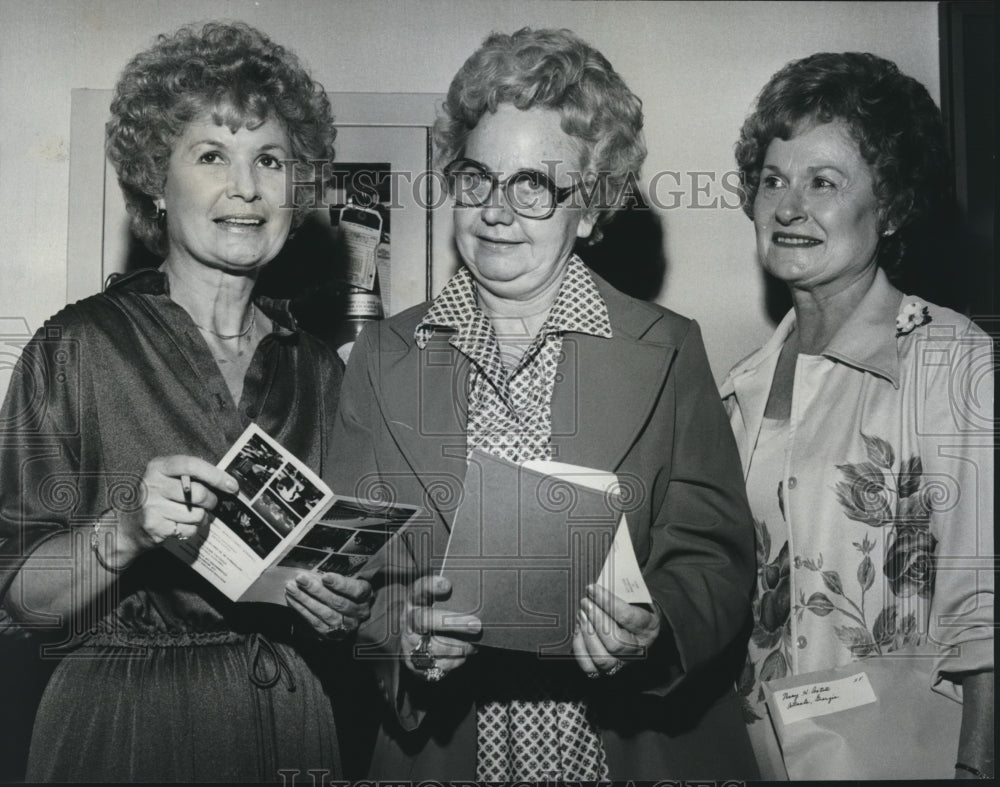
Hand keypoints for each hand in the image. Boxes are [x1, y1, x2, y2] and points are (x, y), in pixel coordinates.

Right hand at [119, 455, 238, 559]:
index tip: (232, 485)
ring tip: (192, 515)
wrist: (127, 527)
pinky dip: (192, 530)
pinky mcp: (155, 527)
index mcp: (158, 467)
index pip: (191, 465)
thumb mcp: (167, 478)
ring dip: (202, 517)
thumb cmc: (157, 498)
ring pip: (197, 514)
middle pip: (198, 493)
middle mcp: (152, 484)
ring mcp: (152, 507)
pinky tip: (181, 525)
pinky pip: (189, 530)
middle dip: (211, 501)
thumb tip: (226, 481)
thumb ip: (190, 475)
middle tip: (210, 503)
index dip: (215, 475)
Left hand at [285, 571, 372, 638]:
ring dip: (305, 600)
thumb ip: (336, 577)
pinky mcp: (333, 635)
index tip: (325, 576)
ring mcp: (346, 626)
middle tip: (300, 578)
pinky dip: (302, 610)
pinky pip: (315, 623)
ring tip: (291, 588)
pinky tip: (292, 600)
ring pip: (325, 614)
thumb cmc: (347, 590)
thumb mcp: (350, 580)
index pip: (356, 590)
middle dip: (316, 590)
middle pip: (337, 602)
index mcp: (366, 596)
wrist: (349, 614)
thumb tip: (314, 571)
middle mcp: (359, 613)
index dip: (340, 584)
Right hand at [401, 575, 480, 681]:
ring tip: (473, 644)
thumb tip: (478, 601)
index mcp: (414, 600)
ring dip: (459, 646)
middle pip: (425, 619)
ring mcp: (409, 643)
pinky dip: (455, 661)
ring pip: (433, 646)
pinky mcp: (413, 663)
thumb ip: (451, 599)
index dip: (431, 586)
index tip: (447, 585)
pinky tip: (464, 654)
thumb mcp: (436, 603)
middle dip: (453, 622)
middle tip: (476, 625)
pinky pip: (437, 664)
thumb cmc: (434, 615)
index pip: (419, 589)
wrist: (413, 639)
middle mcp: (408, 620)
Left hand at [572, 583, 660, 677]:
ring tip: (581, 613)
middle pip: (614, 642)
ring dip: (587, 634)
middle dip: (595, 620)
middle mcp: (638, 650)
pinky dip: (580, 647)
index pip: (627, 617)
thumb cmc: (635, 607)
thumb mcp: (636, 596)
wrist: (640, 627)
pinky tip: (579, 629)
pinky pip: (589, 667)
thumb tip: (598, 587)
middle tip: (585, 602)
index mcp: (648, 628)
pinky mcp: (606, 669)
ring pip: (602, 658)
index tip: (592, 588)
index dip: (606, 602)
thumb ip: (620, 592)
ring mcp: (622, 663)